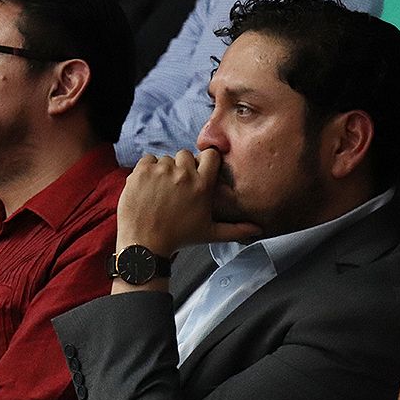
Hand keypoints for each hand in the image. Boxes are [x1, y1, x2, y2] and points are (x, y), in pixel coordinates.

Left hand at [117, 148, 261, 255]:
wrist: (145, 245)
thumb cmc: (179, 238)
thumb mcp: (210, 233)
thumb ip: (236, 229)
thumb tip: (258, 230)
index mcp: (202, 184)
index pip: (210, 155)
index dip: (204, 162)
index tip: (198, 171)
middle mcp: (183, 174)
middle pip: (186, 155)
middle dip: (182, 167)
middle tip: (177, 186)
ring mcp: (161, 171)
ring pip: (166, 158)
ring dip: (164, 170)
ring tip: (161, 191)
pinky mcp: (142, 171)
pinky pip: (148, 159)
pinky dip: (148, 169)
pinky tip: (149, 187)